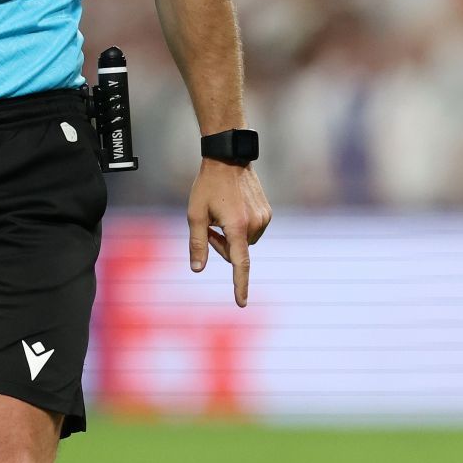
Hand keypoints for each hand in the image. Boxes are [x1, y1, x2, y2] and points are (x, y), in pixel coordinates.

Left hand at [187, 159, 272, 307]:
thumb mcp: (195, 214)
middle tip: (209, 225)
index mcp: (236, 226)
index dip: (240, 285)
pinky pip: (251, 232)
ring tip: (221, 213)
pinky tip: (233, 209)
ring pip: (244, 244)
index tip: (242, 303)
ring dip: (231, 237)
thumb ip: (197, 243)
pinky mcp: (267, 214)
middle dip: (221, 246)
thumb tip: (197, 270)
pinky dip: (240, 229)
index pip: (240, 264)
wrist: (229, 159)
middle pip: (236, 253)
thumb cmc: (208, 185)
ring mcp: (264, 219)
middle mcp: (254, 225)